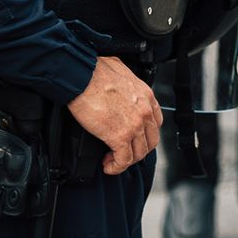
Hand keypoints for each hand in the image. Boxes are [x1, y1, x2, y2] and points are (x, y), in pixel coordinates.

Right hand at [67, 55, 162, 175]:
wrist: (83, 77)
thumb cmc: (95, 71)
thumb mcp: (120, 70)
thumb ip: (125, 80)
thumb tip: (118, 82)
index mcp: (146, 95)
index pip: (155, 122)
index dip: (145, 134)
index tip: (134, 138)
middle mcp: (144, 111)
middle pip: (150, 140)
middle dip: (138, 150)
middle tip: (124, 152)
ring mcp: (134, 125)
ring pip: (138, 153)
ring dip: (126, 160)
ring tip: (112, 160)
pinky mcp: (120, 136)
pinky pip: (123, 160)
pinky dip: (116, 167)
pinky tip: (108, 165)